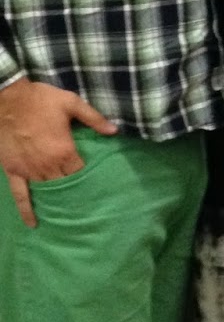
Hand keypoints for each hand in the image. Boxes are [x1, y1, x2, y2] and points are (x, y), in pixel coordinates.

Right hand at [0, 78, 116, 227]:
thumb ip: (94, 118)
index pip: (81, 174)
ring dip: (56, 201)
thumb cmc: (40, 99)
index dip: (88, 179)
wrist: (7, 98)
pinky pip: (20, 195)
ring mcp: (30, 170)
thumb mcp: (71, 103)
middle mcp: (48, 165)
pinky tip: (33, 223)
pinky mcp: (14, 171)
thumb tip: (114, 131)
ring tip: (67, 213)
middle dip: (74, 192)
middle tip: (84, 201)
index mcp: (64, 151)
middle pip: (65, 185)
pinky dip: (26, 210)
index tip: (96, 184)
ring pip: (47, 192)